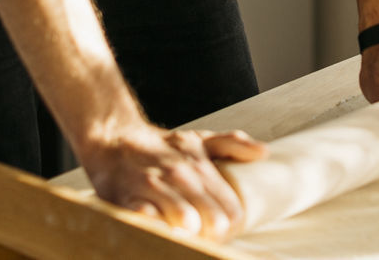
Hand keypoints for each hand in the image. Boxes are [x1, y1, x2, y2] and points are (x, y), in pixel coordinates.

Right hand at [78, 119, 266, 240]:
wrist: (114, 139)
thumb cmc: (162, 147)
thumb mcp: (200, 140)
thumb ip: (233, 144)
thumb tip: (264, 153)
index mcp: (201, 166)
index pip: (231, 210)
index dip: (230, 228)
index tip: (221, 233)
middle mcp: (181, 175)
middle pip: (213, 221)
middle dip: (211, 237)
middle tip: (201, 239)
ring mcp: (154, 186)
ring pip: (185, 222)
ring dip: (188, 237)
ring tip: (183, 238)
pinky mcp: (128, 198)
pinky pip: (148, 222)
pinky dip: (157, 231)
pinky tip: (160, 232)